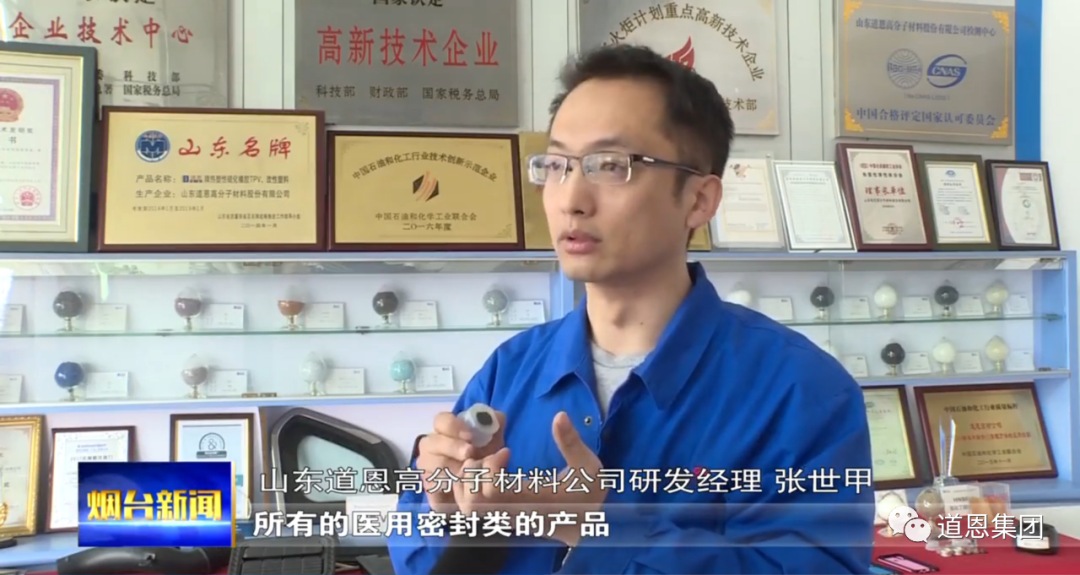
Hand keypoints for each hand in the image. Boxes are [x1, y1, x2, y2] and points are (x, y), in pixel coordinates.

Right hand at [416, 409, 505, 512]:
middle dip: (452, 447)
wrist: (483, 485)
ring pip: (431, 463)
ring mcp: (427, 464)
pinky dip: (446, 484)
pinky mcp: (427, 484)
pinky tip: (458, 486)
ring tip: (468, 473)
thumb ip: (495, 425)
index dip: (453, 426)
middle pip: (431, 442)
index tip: (470, 435)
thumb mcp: (493, 440)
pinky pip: (431, 483)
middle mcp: (432, 444)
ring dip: (451, 467)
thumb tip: (496, 417)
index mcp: (446, 429)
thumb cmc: (484, 456)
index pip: (441, 420)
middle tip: (470, 454)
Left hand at [455, 412, 606, 545]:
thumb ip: (571, 442)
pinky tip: (486, 475)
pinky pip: (473, 511)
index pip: (492, 489)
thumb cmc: (589, 494)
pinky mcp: (502, 519)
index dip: (492, 466)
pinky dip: (469, 491)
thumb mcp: (588, 465)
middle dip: (475, 473)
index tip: (507, 452)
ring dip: (468, 483)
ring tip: (485, 466)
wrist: (589, 526)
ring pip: (468, 508)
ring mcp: (506, 518)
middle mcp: (514, 512)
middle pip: (472, 501)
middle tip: (490, 458)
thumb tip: (559, 415)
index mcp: (532, 499)